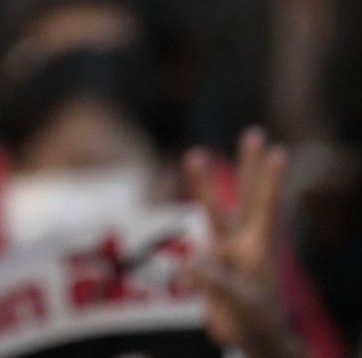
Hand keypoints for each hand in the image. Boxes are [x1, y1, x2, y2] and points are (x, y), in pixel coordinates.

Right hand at [183, 128, 305, 357]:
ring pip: (213, 212)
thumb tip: (195, 261)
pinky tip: (192, 291)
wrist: (250, 338)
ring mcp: (224, 250)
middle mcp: (244, 241)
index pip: (267, 207)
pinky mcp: (207, 264)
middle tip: (255, 133)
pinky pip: (191, 263)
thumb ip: (218, 283)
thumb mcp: (242, 305)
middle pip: (245, 196)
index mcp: (261, 247)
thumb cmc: (255, 321)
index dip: (271, 180)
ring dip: (204, 183)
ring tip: (196, 154)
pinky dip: (190, 276)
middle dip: (249, 165)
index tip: (279, 150)